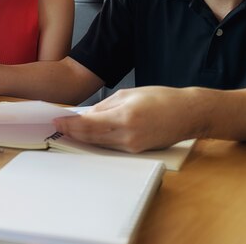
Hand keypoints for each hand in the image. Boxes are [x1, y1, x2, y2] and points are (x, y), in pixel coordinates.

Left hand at [53, 86, 204, 152]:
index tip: (57, 121)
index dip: (70, 124)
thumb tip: (86, 115)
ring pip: (99, 144)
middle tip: (58, 127)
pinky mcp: (138, 151)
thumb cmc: (162, 98)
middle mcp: (128, 135)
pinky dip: (97, 141)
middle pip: (91, 137)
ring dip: (82, 138)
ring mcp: (133, 146)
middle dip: (72, 132)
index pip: (88, 124)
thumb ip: (105, 105)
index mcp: (125, 117)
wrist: (189, 113)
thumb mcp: (129, 94)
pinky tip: (88, 136)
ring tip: (68, 131)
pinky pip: (111, 147)